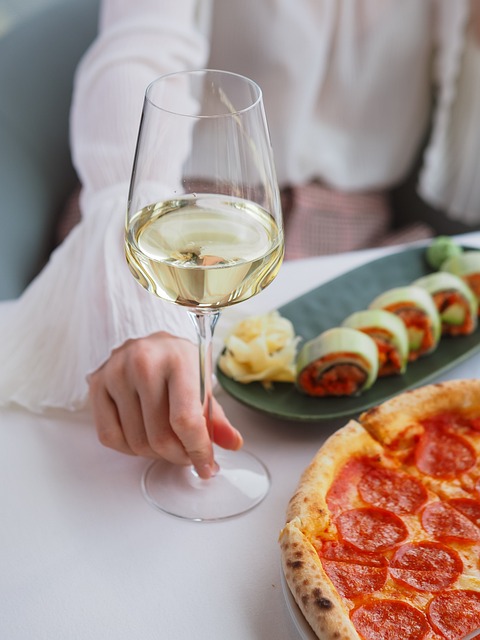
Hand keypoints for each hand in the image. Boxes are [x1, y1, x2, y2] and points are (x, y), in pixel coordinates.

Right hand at [88, 332, 242, 478]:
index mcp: (178, 359)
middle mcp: (144, 362)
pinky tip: (143, 436)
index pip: (186, 420)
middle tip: (188, 456)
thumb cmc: (180, 365)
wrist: (152, 345)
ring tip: (168, 442)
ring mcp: (116, 372)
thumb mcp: (204, 384)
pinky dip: (129, 449)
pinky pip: (110, 436)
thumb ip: (217, 418)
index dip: (198, 451)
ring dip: (155, 454)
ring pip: (136, 442)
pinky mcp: (97, 383)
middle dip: (179, 457)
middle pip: (160, 437)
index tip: (207, 467)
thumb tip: (232, 443)